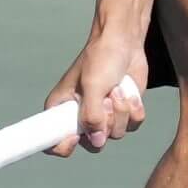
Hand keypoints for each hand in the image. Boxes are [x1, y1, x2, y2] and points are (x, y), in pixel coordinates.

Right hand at [44, 37, 148, 156]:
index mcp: (61, 110)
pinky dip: (134, 109)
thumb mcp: (93, 86)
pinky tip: (129, 91)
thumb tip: (97, 142)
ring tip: (116, 88)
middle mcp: (81, 117)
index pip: (53, 142)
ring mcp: (103, 116)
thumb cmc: (101, 57)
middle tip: (105, 100)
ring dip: (121, 110)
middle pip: (93, 144)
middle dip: (105, 122)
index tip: (77, 135)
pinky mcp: (123, 113)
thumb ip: (92, 116)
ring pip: (116, 134)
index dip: (64, 146)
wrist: (124, 42)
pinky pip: (132, 126)